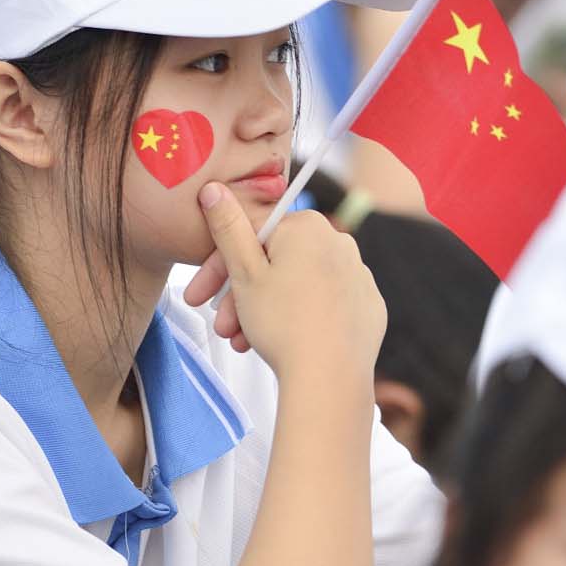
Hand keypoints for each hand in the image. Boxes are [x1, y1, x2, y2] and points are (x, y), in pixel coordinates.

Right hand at [181, 183, 386, 376]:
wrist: (331, 376)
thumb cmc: (283, 323)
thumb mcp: (245, 273)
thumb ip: (228, 227)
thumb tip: (214, 188)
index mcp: (308, 226)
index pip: (251, 237)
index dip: (217, 268)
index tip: (198, 295)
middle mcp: (340, 242)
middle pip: (274, 263)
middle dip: (239, 295)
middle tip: (218, 326)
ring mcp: (358, 274)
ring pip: (295, 286)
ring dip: (262, 311)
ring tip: (243, 341)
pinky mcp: (366, 305)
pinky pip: (322, 304)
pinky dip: (298, 318)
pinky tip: (280, 343)